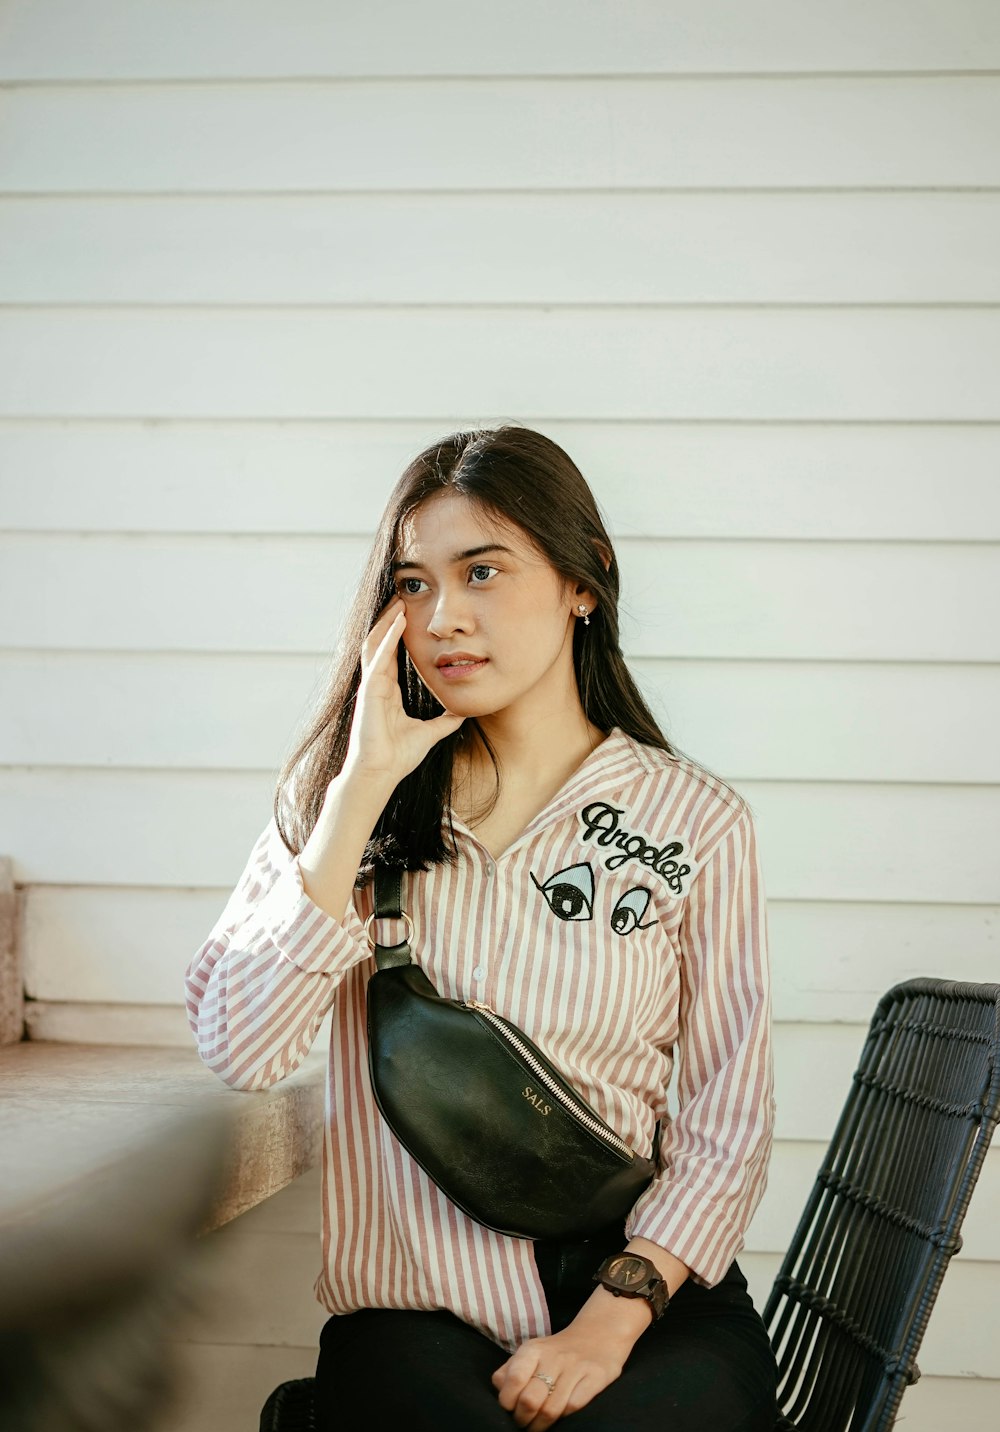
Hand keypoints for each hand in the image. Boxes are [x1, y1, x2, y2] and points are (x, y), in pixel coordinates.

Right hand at [343, 597, 463, 786]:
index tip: (409, 613)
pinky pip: (379, 657)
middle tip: (402, 597)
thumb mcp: (430, 733)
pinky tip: (398, 622)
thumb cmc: (398, 756)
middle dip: (390, 618)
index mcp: (387, 690)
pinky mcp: (370, 690)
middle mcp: (377, 683)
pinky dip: (388, 638)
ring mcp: (371, 685)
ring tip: (398, 600)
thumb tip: (463, 712)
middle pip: (381, 641)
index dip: (399, 633)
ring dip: (387, 621)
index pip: (392, 653)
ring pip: (376, 643)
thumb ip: (444, 721)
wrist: (381, 773)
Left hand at [491, 1324, 627, 1428]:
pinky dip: (563, 1417)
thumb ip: (511, 1370)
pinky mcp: (595, 1377)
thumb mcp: (531, 1353)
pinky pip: (574, 1407)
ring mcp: (575, 1367)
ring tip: (537, 1426)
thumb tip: (499, 1389)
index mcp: (533, 1350)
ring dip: (540, 1425)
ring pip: (551, 1410)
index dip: (508, 1402)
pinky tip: (560, 1416)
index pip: (512, 1380)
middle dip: (523, 1419)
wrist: (599, 1335)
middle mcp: (553, 1356)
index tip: (511, 1409)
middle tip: (524, 1423)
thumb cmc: (557, 1352)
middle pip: (530, 1400)